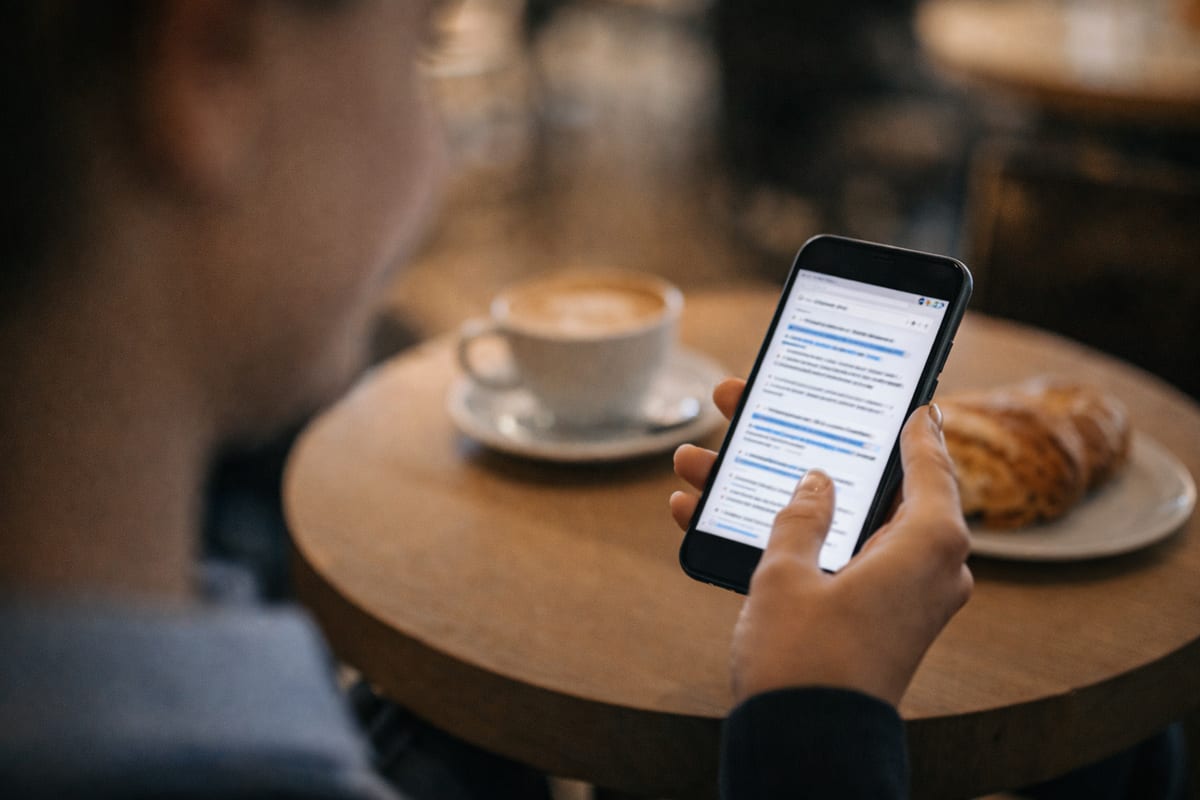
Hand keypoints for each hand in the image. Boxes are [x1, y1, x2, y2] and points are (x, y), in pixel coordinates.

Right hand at [671, 380, 972, 707]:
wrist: (804, 749)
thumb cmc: (804, 661)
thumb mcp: (786, 573)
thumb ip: (802, 516)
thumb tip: (816, 482)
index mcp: (927, 543)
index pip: (927, 463)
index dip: (914, 426)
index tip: (912, 400)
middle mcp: (926, 568)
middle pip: (865, 488)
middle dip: (799, 449)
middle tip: (752, 409)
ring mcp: (900, 598)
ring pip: (835, 525)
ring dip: (769, 496)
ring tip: (698, 463)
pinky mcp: (874, 622)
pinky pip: (831, 563)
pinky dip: (784, 542)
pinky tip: (709, 515)